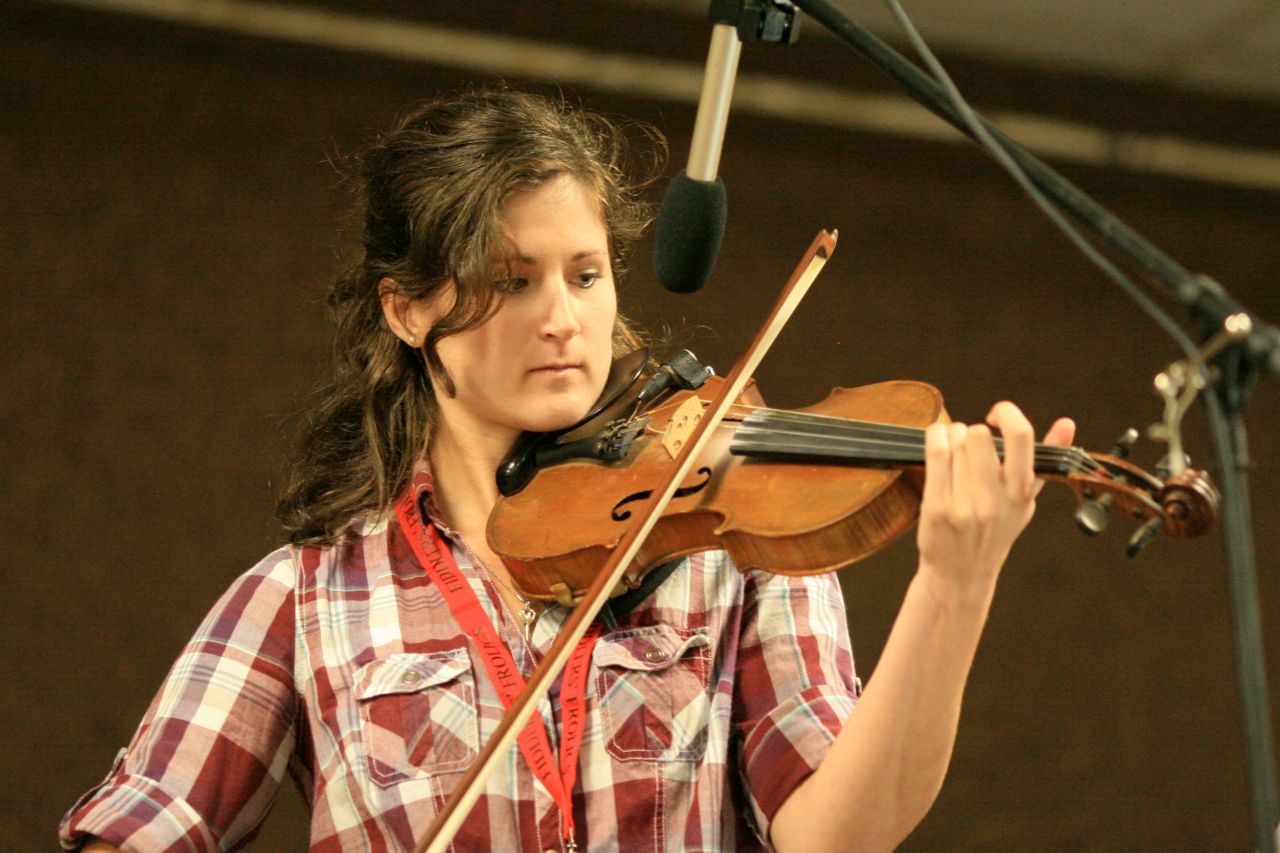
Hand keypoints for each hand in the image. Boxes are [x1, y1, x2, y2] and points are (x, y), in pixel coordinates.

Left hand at [916, 401, 1075, 605]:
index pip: (1020, 437)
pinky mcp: (936, 508)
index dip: (1007, 413)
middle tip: (968, 444)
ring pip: (954, 442)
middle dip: (970, 431)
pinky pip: (934, 455)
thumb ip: (1044, 460)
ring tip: (952, 450)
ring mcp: (963, 506)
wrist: (960, 575)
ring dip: (950, 436)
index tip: (996, 415)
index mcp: (1021, 494)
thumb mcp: (1024, 500)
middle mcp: (994, 501)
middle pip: (977, 435)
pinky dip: (934, 438)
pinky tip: (937, 442)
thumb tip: (1067, 424)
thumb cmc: (994, 531)